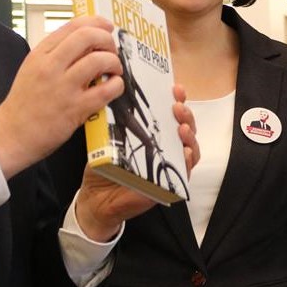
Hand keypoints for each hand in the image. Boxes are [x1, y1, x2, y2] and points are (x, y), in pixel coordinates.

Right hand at [0, 16, 122, 178]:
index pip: (73, 26)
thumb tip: (84, 43)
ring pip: (99, 60)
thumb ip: (54, 54)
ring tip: (114, 70)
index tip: (106, 26)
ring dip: (114, 62)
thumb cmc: (23, 104)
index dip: (96, 22)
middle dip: (107, 40)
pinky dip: (116, 85)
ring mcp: (63, 87)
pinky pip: (106, 90)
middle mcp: (51, 67)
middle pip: (88, 37)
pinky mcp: (75, 109)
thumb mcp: (31, 68)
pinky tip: (114, 86)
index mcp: (40, 54)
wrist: (11, 134)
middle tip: (111, 50)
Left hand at [74, 84, 199, 241]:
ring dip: (190, 136)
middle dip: (186, 115)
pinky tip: (184, 151)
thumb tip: (115, 94)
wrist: (96, 197)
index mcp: (152, 136)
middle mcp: (164, 150)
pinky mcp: (167, 185)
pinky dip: (187, 161)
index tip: (176, 89)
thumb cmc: (104, 167)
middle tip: (178, 106)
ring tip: (181, 127)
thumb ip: (116, 121)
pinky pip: (184, 172)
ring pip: (190, 149)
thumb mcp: (109, 139)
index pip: (171, 116)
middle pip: (185, 129)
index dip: (177, 101)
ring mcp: (167, 166)